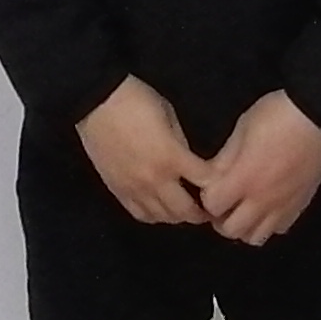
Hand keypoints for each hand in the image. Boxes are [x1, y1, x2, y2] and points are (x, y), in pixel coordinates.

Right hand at [76, 78, 212, 224]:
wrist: (96, 102)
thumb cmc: (136, 101)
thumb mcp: (168, 114)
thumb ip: (181, 143)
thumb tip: (188, 163)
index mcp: (172, 158)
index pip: (205, 183)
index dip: (218, 186)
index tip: (224, 185)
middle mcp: (155, 180)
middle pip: (185, 211)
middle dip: (201, 211)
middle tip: (208, 208)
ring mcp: (135, 189)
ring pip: (163, 218)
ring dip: (178, 215)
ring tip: (185, 207)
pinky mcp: (118, 191)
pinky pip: (140, 214)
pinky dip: (154, 216)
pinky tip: (160, 208)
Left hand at [197, 91, 320, 245]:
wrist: (317, 116)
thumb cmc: (277, 115)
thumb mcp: (242, 129)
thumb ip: (224, 158)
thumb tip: (210, 177)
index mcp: (245, 178)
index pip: (212, 206)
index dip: (207, 196)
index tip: (209, 185)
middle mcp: (263, 200)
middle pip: (231, 230)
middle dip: (220, 217)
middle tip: (222, 200)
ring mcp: (283, 206)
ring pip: (255, 237)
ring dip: (243, 226)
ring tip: (243, 207)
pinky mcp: (300, 205)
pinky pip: (279, 229)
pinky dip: (267, 223)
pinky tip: (266, 206)